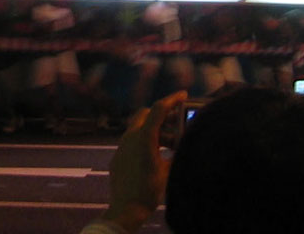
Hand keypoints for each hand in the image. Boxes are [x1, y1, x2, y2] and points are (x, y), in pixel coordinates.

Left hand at [104, 90, 187, 232]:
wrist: (126, 209)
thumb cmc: (148, 189)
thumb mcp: (168, 170)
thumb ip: (175, 153)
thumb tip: (184, 144)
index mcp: (144, 136)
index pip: (159, 109)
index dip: (172, 99)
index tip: (183, 94)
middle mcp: (131, 136)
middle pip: (146, 114)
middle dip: (162, 114)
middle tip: (177, 121)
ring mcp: (122, 145)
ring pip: (140, 127)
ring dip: (156, 129)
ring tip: (172, 143)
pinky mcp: (119, 155)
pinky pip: (133, 140)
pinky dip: (147, 139)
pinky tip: (157, 153)